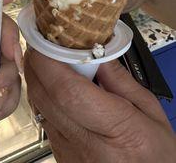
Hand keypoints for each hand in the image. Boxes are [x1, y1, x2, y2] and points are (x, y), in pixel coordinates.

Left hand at [25, 50, 175, 162]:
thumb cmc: (157, 156)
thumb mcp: (150, 112)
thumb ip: (121, 80)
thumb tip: (96, 53)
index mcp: (117, 129)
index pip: (67, 90)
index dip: (49, 61)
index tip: (45, 40)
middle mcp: (87, 144)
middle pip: (45, 97)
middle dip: (37, 64)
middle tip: (40, 43)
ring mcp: (69, 153)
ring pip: (39, 108)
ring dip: (36, 79)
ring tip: (46, 59)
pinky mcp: (61, 156)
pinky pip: (44, 120)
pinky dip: (42, 97)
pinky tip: (52, 85)